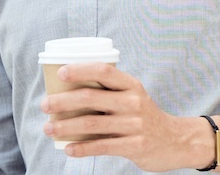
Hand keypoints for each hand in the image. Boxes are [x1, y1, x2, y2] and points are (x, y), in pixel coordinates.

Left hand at [40, 62, 199, 171]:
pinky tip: (68, 148)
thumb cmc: (143, 115)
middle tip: (44, 105)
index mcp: (131, 85)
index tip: (60, 74)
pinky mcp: (135, 146)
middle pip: (91, 98)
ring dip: (65, 126)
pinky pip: (102, 146)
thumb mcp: (132, 96)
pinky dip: (82, 148)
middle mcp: (133, 102)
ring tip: (49, 128)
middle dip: (62, 101)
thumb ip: (108, 92)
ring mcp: (135, 124)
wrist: (175, 141)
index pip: (103, 70)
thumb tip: (65, 91)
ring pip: (92, 123)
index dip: (80, 70)